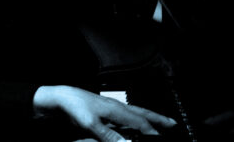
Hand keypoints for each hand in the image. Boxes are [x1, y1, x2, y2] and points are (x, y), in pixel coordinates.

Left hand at [33, 85, 176, 140]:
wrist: (62, 97)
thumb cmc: (75, 106)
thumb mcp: (91, 124)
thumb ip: (109, 135)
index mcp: (116, 109)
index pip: (139, 122)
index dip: (151, 132)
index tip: (162, 138)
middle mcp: (116, 106)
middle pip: (141, 112)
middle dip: (157, 118)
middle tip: (171, 123)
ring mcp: (110, 107)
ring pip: (134, 112)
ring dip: (147, 117)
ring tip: (157, 123)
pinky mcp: (104, 110)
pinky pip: (125, 114)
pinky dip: (134, 119)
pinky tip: (133, 124)